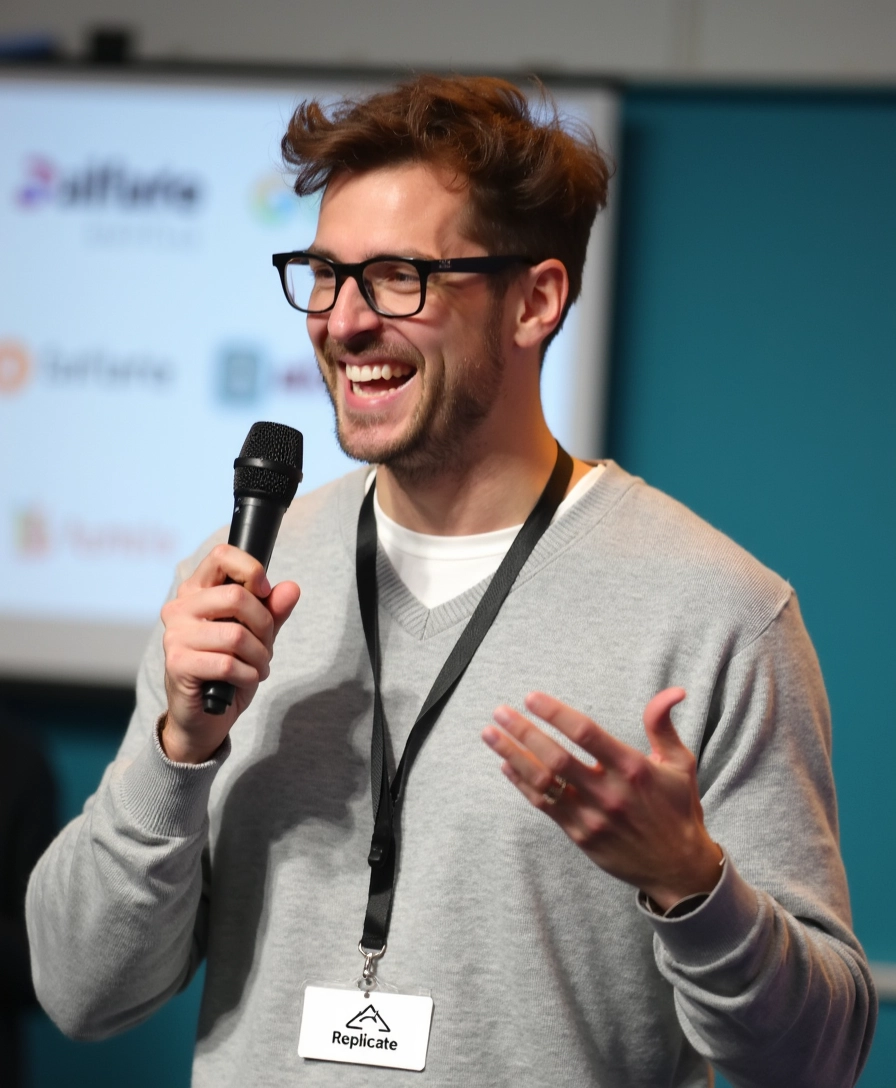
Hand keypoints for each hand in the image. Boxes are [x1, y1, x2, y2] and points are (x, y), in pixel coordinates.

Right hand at [160, 544, 299, 763]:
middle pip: (236, 597)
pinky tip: (246, 680)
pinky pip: (228, 663)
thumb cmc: (228, 669)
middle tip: (266, 646)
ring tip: (258, 666)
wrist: (204, 716)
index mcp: (196, 591)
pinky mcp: (177, 664)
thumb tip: (291, 588)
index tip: (265, 592)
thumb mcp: (257, 636)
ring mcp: (175, 636)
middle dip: (264, 625)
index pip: (221, 556)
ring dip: (259, 656)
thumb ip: (272, 611)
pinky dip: (248, 674)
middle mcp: (179, 608)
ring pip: (236, 635)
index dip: (251, 570)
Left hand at [482, 689, 722, 909]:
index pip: (585, 732)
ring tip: (490, 734)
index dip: (555, 713)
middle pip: (556, 756)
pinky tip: (506, 765)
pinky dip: (522, 784)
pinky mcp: (581, 836)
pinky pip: (545, 806)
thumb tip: (672, 690)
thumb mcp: (679, 763)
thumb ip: (663, 724)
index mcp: (632, 768)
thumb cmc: (677, 808)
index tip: (530, 697)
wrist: (678, 867)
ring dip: (512, 755)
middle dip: (523, 730)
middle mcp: (610, 792)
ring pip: (543, 782)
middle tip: (500, 711)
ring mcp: (592, 816)